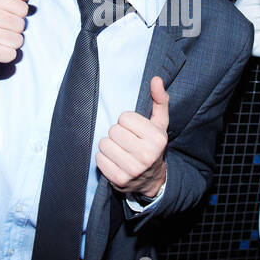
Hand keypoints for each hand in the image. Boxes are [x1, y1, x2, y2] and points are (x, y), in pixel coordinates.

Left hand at [97, 75, 168, 197]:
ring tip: (119, 150)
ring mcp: (132, 169)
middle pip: (113, 130)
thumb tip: (156, 79)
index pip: (124, 117)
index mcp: (157, 138)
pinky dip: (104, 158)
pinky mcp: (118, 180)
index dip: (127, 122)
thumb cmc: (153, 145)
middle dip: (117, 134)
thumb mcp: (160, 124)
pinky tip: (115, 161)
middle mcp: (146, 155)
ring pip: (104, 144)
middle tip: (126, 141)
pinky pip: (99, 159)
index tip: (134, 130)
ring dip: (109, 146)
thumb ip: (160, 100)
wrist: (152, 180)